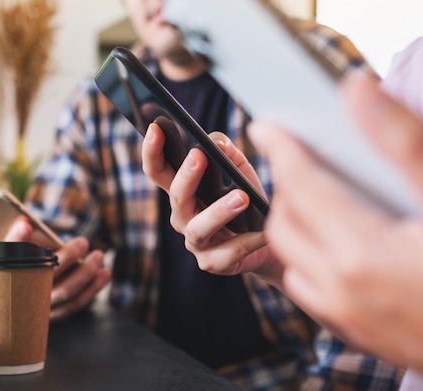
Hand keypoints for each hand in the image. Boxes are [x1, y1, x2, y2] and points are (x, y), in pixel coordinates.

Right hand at [5, 220, 111, 320]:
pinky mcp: (50, 318)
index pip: (4, 256)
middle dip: (67, 257)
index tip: (25, 225)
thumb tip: (28, 224)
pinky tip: (104, 273)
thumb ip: (26, 240)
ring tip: (99, 256)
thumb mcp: (20, 250)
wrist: (11, 303)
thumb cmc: (19, 266)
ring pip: (65, 292)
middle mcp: (16, 294)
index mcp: (2, 273)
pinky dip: (92, 288)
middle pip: (43, 275)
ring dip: (86, 273)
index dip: (15, 240)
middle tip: (83, 242)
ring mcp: (33, 309)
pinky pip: (74, 304)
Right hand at [141, 123, 282, 284]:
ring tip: (242, 197)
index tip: (155, 128)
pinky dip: (248, 240)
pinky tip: (264, 229)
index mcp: (183, 192)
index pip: (159, 170)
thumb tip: (216, 142)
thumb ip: (228, 154)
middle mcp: (183, 217)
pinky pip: (229, 252)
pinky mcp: (213, 263)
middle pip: (176, 197)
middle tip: (199, 156)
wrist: (269, 243)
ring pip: (199, 228)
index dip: (152, 151)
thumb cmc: (248, 203)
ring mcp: (195, 243)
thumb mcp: (241, 172)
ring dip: (219, 211)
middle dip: (186, 176)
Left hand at [248, 75, 422, 390]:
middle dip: (285, 185)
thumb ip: (411, 146)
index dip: (281, 150)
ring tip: (317, 193)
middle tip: (301, 156)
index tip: (266, 126)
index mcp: (360, 257)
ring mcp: (345, 318)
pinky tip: (337, 241)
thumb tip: (359, 94)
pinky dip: (306, 257)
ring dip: (292, 222)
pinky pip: (307, 287)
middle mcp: (340, 292)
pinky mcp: (356, 332)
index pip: (300, 188)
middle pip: (285, 225)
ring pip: (290, 259)